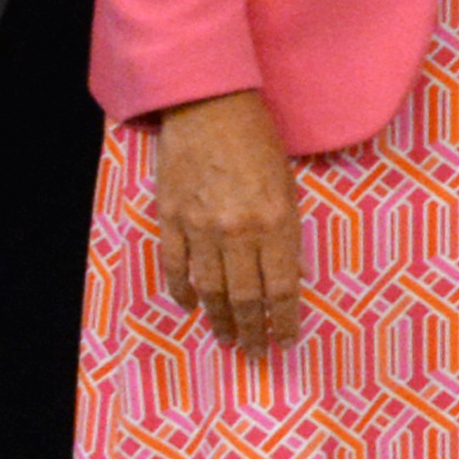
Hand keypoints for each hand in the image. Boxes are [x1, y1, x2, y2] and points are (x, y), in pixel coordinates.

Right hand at [151, 92, 302, 345]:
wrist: (209, 104)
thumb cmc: (258, 139)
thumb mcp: (288, 184)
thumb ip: (284, 232)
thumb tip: (284, 276)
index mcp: (275, 221)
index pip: (281, 288)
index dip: (283, 321)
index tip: (285, 342)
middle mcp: (238, 231)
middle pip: (246, 298)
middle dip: (252, 332)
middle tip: (254, 354)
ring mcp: (200, 226)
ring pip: (210, 289)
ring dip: (219, 319)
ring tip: (226, 339)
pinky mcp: (170, 218)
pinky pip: (175, 266)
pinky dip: (182, 290)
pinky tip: (190, 305)